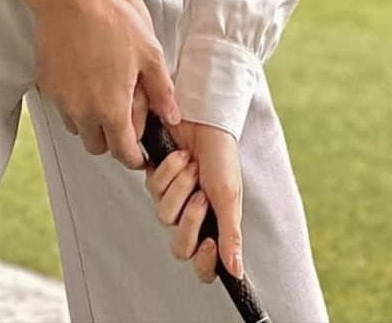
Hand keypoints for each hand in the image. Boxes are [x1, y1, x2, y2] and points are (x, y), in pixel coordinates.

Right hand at [34, 0, 180, 169]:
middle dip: (111, 140)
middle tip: (121, 121)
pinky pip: (62, 106)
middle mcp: (83, 110)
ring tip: (102, 96)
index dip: (134, 157)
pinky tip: (84, 80)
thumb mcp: (149, 54)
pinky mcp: (47, 85)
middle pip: (97, 145)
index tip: (138, 152)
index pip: (122, 153)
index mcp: (111, 109)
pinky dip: (73, 102)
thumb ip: (162, 91)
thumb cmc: (109, 21)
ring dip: (90, 122)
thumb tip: (172, 115)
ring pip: (77, 127)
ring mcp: (62, 99)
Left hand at [144, 119, 243, 282]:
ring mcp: (171, 198)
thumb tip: (237, 272)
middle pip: (180, 246)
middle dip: (190, 219)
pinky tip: (179, 155)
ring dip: (181, 187)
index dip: (204, 263)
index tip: (209, 243)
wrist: (203, 119)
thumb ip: (231, 234)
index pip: (203, 266)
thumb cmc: (221, 155)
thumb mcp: (230, 196)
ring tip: (193, 166)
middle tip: (201, 195)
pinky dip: (169, 170)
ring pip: (165, 215)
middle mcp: (190, 217)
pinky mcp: (154, 178)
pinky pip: (153, 188)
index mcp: (212, 225)